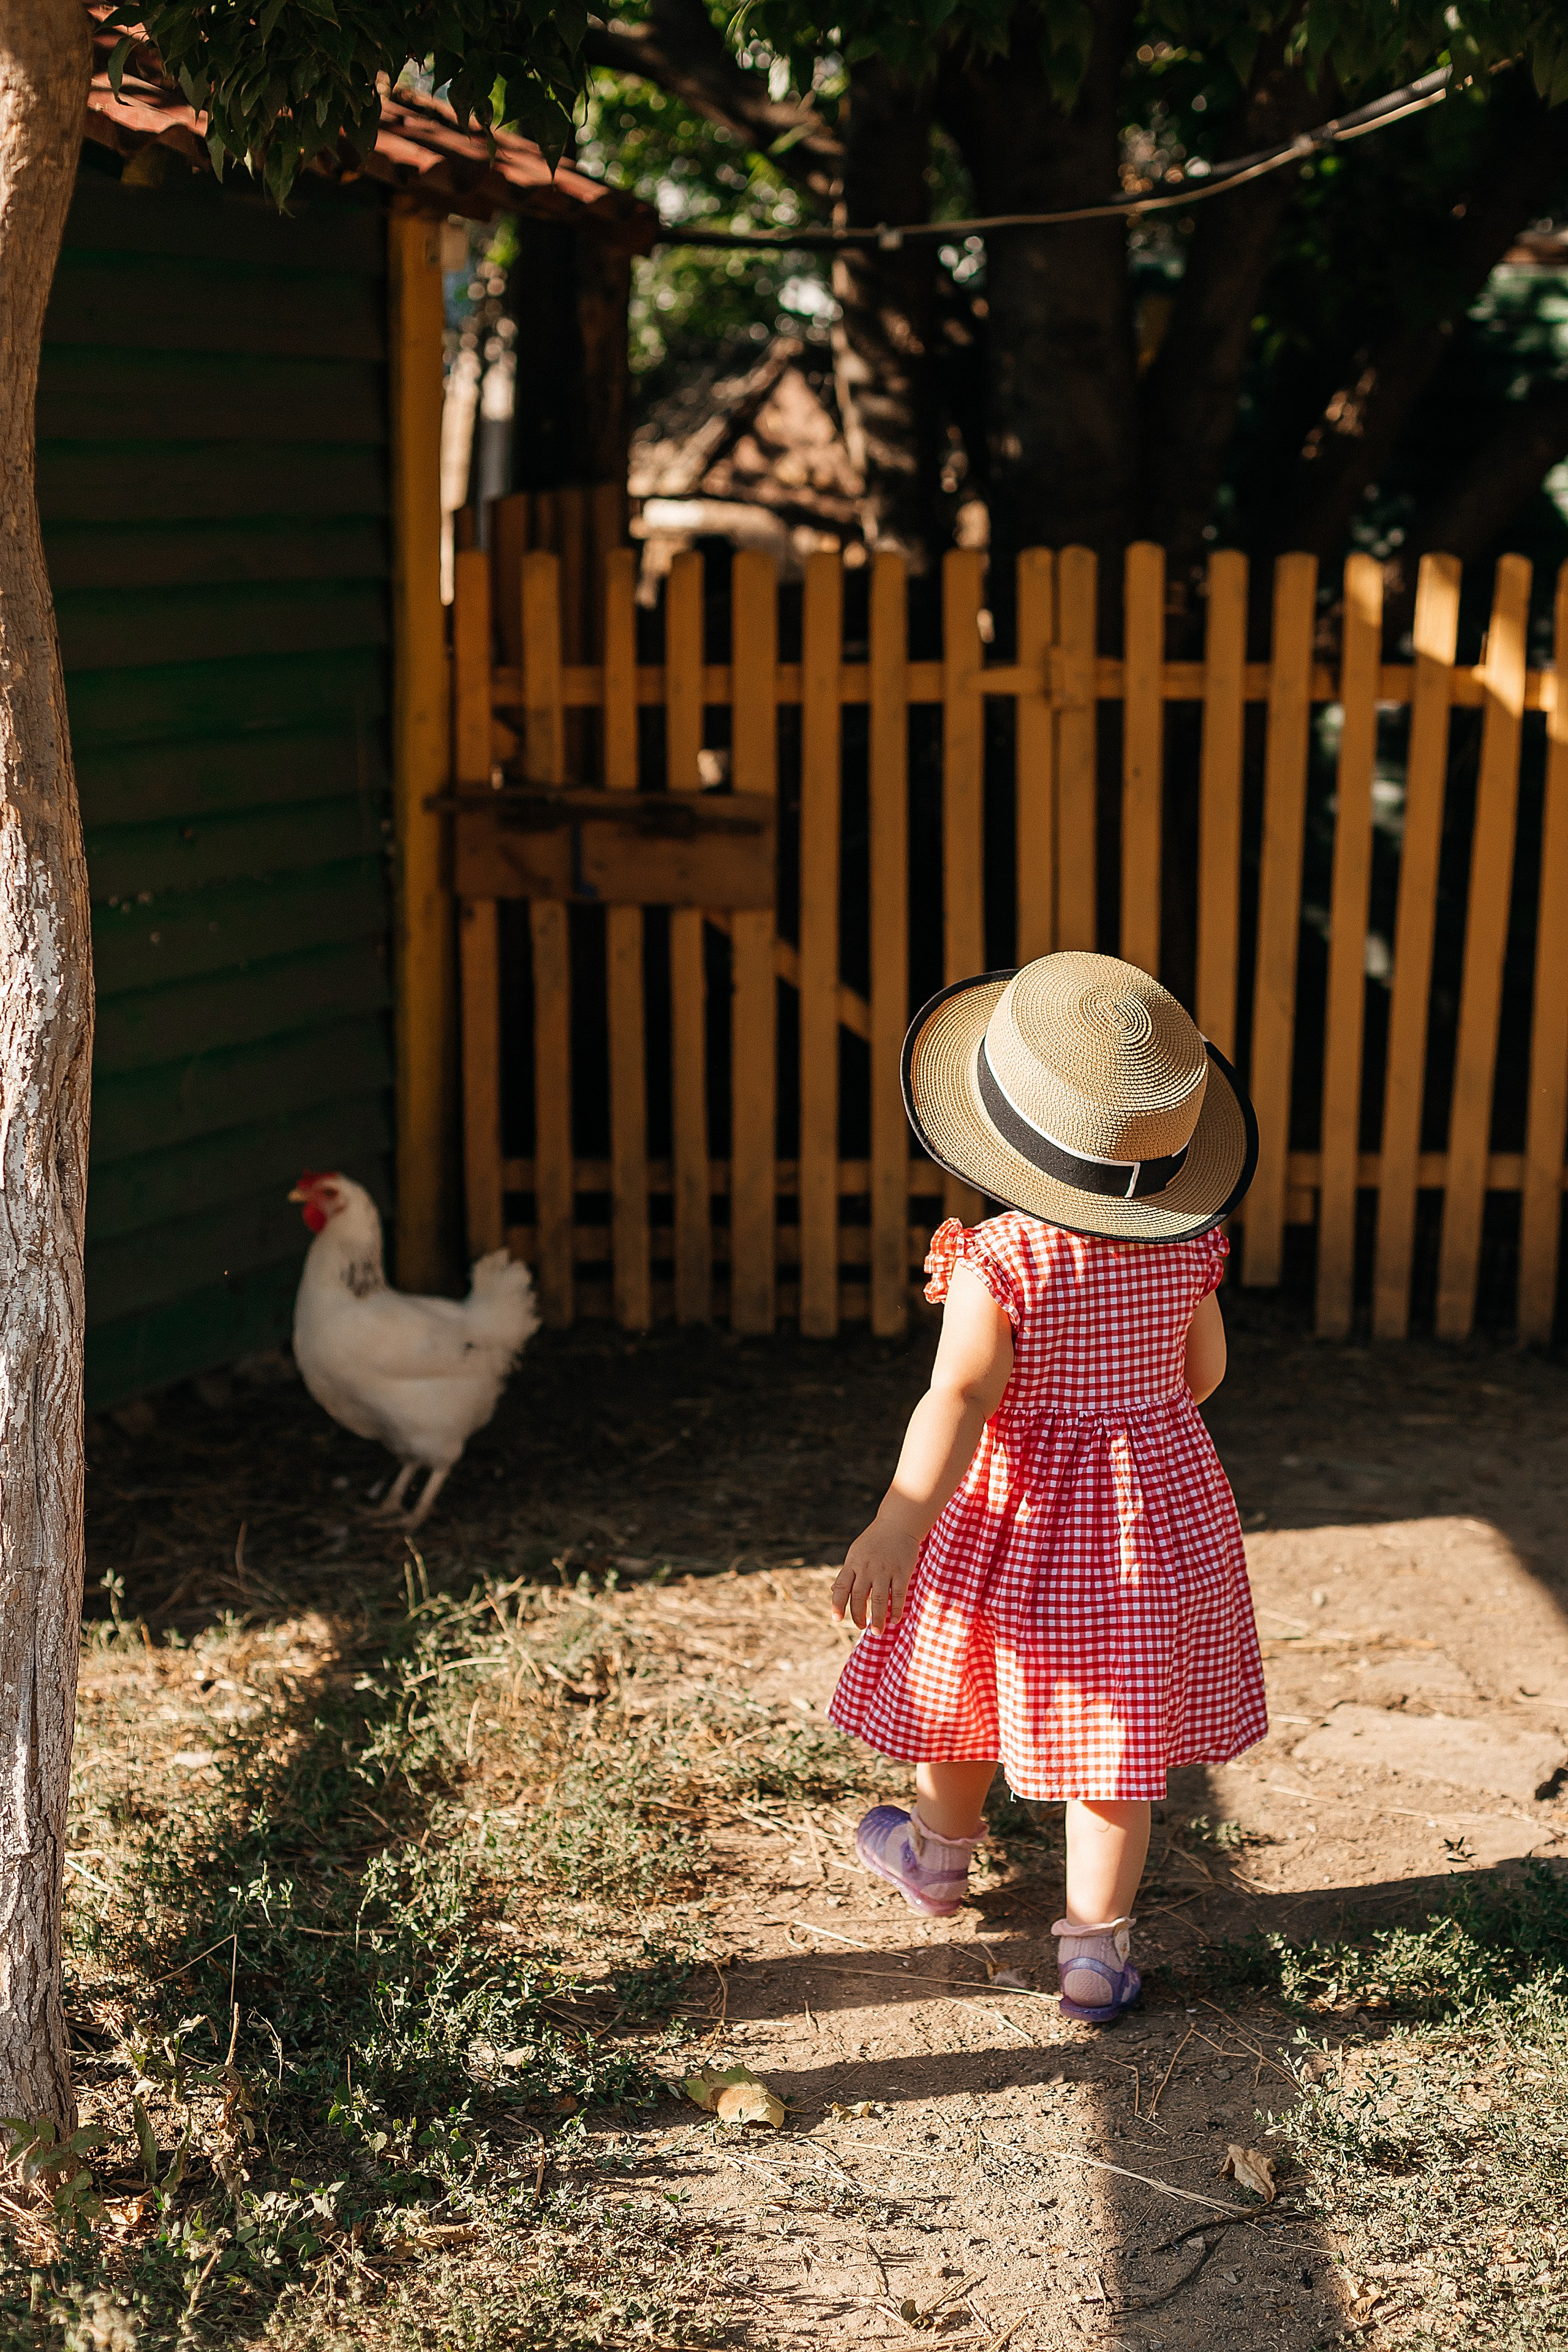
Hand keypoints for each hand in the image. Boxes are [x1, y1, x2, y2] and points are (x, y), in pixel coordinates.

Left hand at [831, 1516, 920, 1632]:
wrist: (898, 1523)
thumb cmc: (874, 1541)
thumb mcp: (856, 1553)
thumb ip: (847, 1573)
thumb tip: (834, 1591)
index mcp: (853, 1563)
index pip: (842, 1586)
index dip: (838, 1604)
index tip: (837, 1619)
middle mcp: (867, 1567)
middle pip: (860, 1596)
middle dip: (859, 1616)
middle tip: (861, 1627)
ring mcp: (885, 1569)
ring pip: (880, 1599)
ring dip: (878, 1618)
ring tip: (877, 1632)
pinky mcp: (902, 1571)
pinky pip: (899, 1594)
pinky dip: (896, 1609)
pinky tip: (894, 1619)